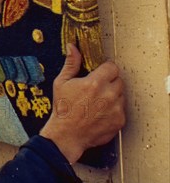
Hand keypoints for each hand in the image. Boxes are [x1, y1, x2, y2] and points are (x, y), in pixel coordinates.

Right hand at [40, 43, 124, 163]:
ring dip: (112, 96)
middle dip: (109, 82)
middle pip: (119, 80)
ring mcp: (116, 109)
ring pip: (121, 95)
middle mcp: (108, 95)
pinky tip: (99, 112)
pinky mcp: (119, 121)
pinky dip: (113, 110)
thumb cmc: (63, 109)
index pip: (112, 67)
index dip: (105, 69)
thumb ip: (71, 63)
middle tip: (96, 89)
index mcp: (95, 83)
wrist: (67, 134)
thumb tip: (73, 47)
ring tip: (96, 102)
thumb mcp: (62, 82)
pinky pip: (121, 109)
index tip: (100, 72)